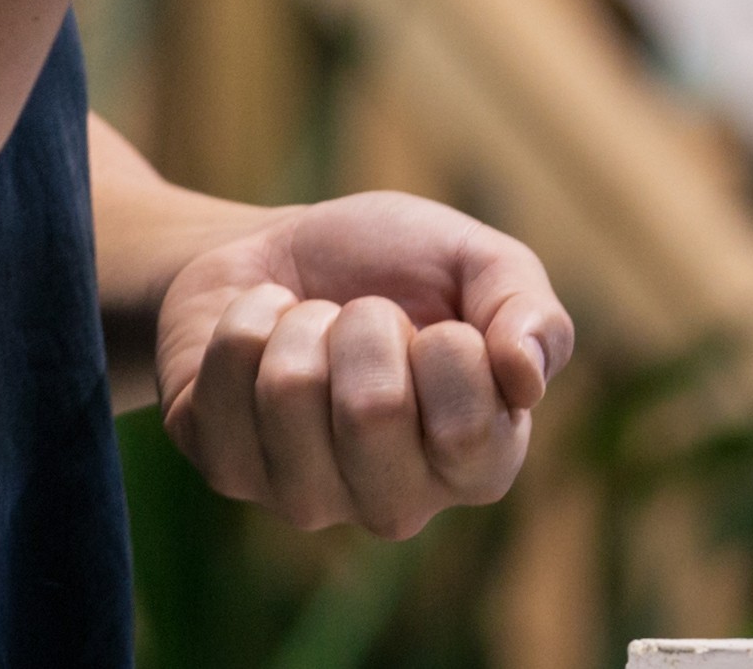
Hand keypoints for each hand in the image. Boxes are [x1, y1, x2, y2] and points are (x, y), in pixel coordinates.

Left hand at [153, 191, 574, 538]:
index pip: (469, 430)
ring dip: (300, 321)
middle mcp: (395, 502)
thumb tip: (527, 376)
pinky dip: (246, 318)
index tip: (439, 327)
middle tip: (364, 316)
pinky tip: (262, 336)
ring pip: (289, 390)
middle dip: (365, 322)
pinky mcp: (226, 469)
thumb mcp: (477, 260)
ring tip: (311, 326)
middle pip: (371, 410)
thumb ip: (529, 308)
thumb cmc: (395, 265)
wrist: (282, 251)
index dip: (450, 347)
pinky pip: (223, 377)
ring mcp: (304, 497)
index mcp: (478, 463)